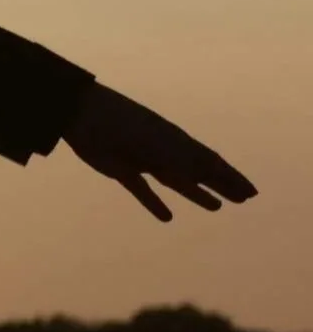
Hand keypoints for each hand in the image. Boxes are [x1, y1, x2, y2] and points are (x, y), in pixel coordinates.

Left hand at [61, 81, 256, 221]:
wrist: (80, 114)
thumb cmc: (122, 123)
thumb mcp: (158, 143)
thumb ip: (184, 159)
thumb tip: (213, 173)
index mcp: (175, 140)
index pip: (211, 162)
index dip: (231, 178)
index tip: (251, 192)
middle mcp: (163, 150)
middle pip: (199, 171)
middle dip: (222, 185)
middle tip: (244, 199)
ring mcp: (143, 160)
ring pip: (176, 181)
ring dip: (197, 194)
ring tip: (217, 207)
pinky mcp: (120, 170)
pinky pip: (142, 190)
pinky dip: (155, 203)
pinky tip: (167, 217)